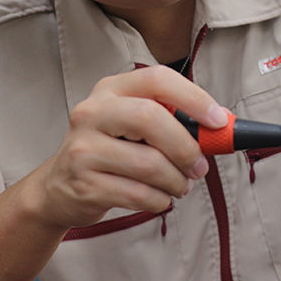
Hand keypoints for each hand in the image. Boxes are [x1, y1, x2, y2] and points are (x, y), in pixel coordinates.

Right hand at [32, 65, 228, 229]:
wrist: (58, 187)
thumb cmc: (109, 151)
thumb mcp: (134, 125)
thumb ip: (173, 120)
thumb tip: (222, 126)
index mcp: (111, 90)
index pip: (157, 80)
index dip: (194, 98)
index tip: (219, 120)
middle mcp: (93, 112)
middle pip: (151, 119)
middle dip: (186, 147)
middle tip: (199, 167)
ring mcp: (84, 148)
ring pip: (149, 164)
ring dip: (176, 181)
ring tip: (179, 185)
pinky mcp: (84, 184)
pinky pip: (139, 194)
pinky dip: (160, 200)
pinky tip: (160, 198)